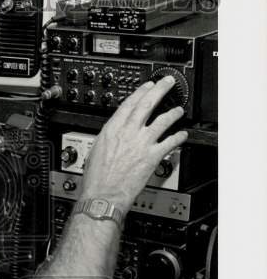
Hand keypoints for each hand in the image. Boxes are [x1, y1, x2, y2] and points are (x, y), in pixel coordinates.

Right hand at [81, 76, 188, 210]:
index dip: (140, 92)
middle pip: (147, 105)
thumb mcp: (96, 150)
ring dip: (172, 113)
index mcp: (112, 129)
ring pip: (162, 121)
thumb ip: (108, 138)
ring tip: (178, 110)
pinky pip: (170, 143)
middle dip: (159, 91)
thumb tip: (114, 134)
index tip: (148, 86)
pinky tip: (182, 135)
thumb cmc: (96, 178)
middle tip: (167, 83)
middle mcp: (128, 133)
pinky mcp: (152, 157)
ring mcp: (141, 144)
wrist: (103, 194)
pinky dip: (178, 138)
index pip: (129, 104)